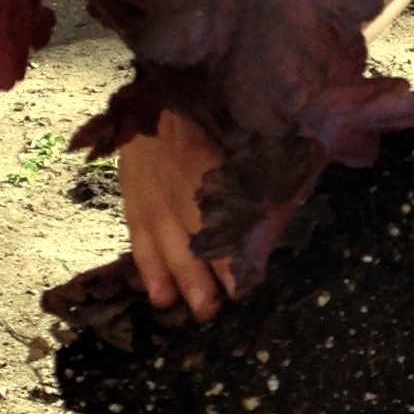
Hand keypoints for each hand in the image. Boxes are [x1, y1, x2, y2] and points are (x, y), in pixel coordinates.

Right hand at [118, 109, 232, 319]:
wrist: (146, 102)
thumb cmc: (197, 116)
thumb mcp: (228, 131)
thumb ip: (250, 166)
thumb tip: (279, 200)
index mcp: (206, 166)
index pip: (225, 213)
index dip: (236, 245)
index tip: (251, 274)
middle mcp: (178, 189)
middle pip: (196, 236)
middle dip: (211, 273)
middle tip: (227, 303)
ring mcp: (152, 201)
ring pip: (168, 247)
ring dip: (184, 281)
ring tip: (202, 310)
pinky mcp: (133, 206)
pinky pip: (140, 243)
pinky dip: (149, 271)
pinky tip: (160, 296)